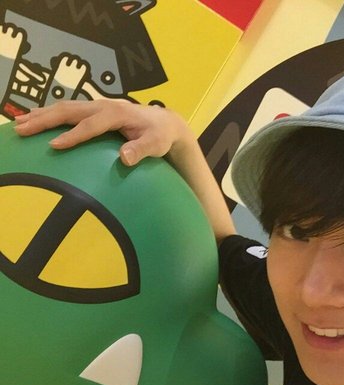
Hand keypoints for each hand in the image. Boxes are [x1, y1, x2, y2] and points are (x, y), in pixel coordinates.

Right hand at [15, 100, 191, 165]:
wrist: (164, 122)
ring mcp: (98, 106)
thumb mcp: (156, 145)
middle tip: (22, 130)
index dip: (73, 135)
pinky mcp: (94, 110)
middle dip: (45, 120)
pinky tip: (35, 120)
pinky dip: (49, 114)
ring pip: (64, 108)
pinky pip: (68, 110)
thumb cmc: (159, 136)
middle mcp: (104, 106)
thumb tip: (124, 159)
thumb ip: (141, 150)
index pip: (91, 125)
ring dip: (41, 115)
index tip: (54, 146)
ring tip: (19, 124)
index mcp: (117, 113)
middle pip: (70, 111)